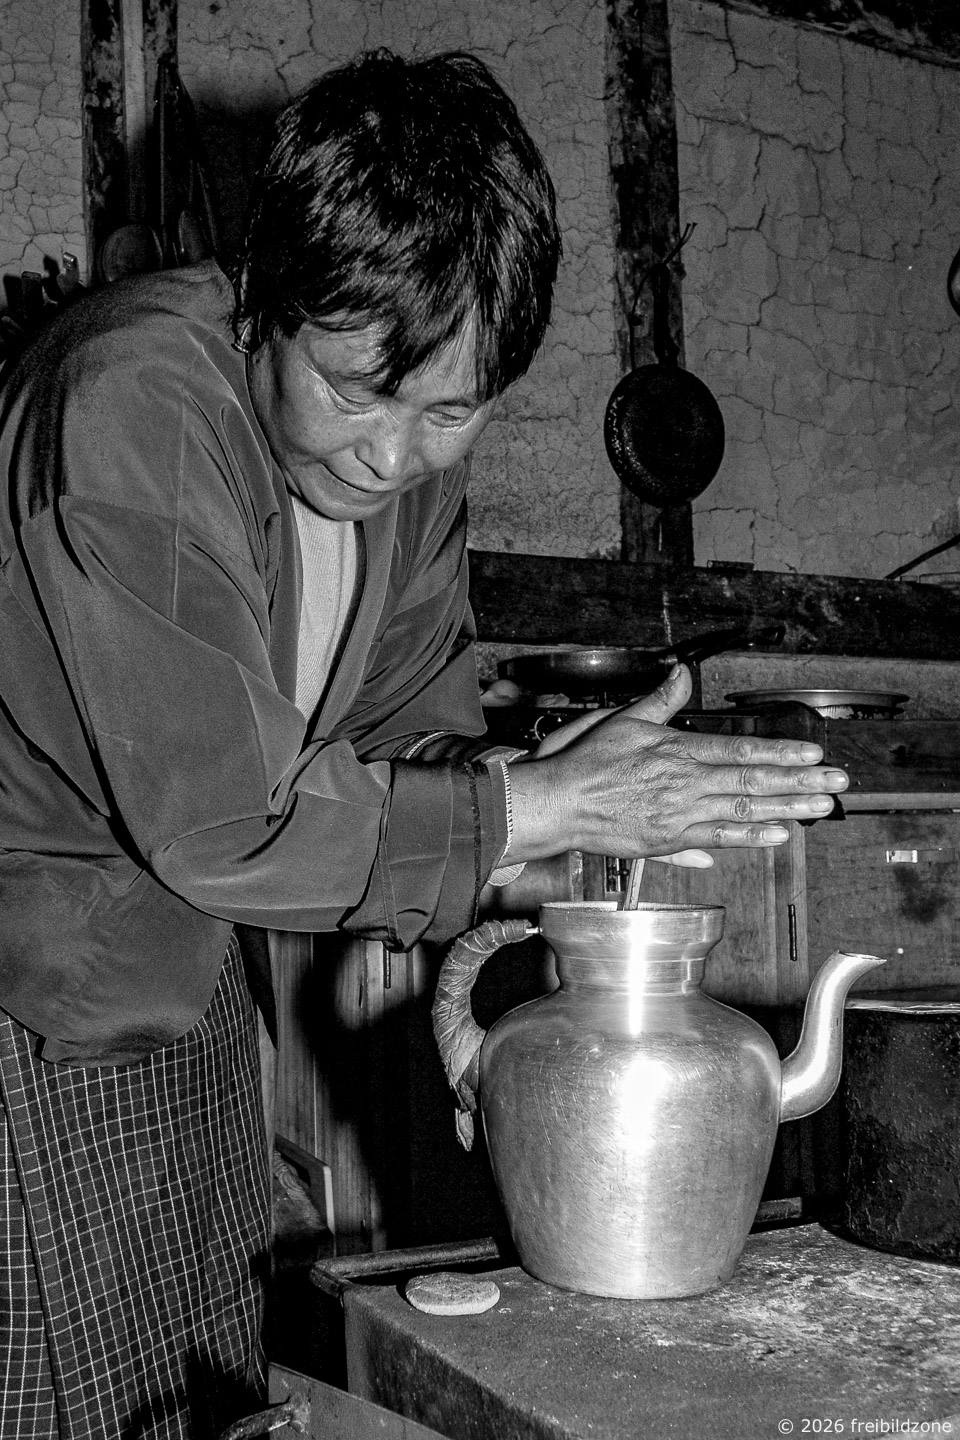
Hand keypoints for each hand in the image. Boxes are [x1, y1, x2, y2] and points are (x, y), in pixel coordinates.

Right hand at [506, 664, 848, 863]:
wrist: (558, 803)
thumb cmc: (586, 762)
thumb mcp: (624, 719)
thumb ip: (660, 699)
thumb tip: (682, 674)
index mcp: (679, 751)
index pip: (741, 749)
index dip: (781, 752)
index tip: (813, 754)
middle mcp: (686, 783)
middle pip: (753, 780)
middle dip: (800, 782)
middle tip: (837, 783)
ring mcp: (680, 814)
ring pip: (744, 809)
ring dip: (786, 809)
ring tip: (820, 809)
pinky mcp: (669, 838)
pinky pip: (718, 837)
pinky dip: (749, 836)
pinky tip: (777, 835)